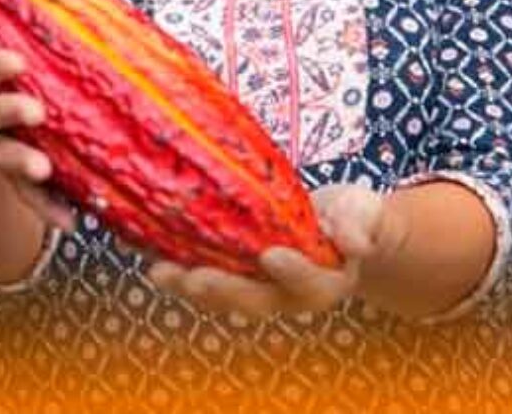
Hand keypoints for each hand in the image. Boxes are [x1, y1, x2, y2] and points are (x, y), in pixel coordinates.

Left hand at [145, 182, 402, 318]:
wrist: (334, 227)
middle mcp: (286, 296)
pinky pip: (205, 278)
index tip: (272, 255)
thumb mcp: (361, 212)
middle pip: (256, 299)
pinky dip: (179, 269)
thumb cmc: (350, 217)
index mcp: (324, 283)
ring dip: (190, 285)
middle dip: (224, 289)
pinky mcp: (233, 276)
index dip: (292, 272)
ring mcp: (257, 289)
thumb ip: (356, 224)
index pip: (310, 284)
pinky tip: (150, 255)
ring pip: (223, 296)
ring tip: (160, 272)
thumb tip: (356, 244)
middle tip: (196, 278)